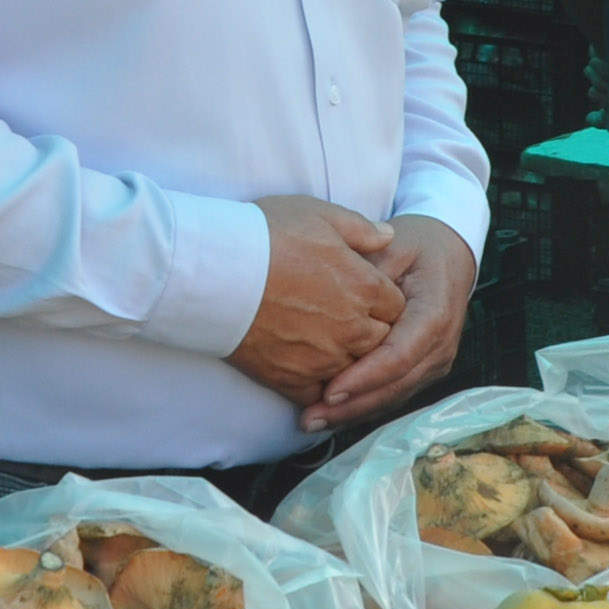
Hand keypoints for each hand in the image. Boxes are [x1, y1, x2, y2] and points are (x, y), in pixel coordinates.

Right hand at [228, 197, 403, 405]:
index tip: (362, 295)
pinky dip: (317, 387)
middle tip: (344, 319)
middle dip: (369, 330)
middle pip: (380, 340)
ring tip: (323, 343)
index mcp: (364, 287)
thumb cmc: (264, 235)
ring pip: (354, 369)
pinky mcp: (292, 379)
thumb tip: (388, 236)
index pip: (395, 306)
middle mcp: (352, 327)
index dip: (380, 300)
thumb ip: (360, 228)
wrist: (213, 271)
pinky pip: (318, 395)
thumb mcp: (318, 214)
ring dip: (345, 359)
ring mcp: (323, 358)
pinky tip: (304, 371)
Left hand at [302, 217, 476, 434]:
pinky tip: (331, 414)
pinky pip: (395, 392)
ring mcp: (437, 360)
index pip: (399, 354)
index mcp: (435, 311)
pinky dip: (364, 405)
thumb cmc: (414, 246)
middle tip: (310, 417)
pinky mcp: (425, 369)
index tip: (328, 390)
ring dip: (355, 412)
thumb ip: (365, 272)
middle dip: (354, 405)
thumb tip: (334, 297)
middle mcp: (442, 344)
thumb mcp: (391, 245)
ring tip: (313, 420)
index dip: (365, 376)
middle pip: (397, 384)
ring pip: (395, 395)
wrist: (447, 255)